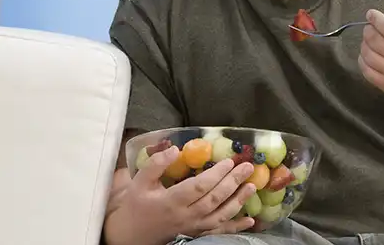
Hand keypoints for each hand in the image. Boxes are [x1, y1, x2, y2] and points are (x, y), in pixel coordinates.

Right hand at [103, 145, 256, 244]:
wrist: (132, 234)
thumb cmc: (136, 205)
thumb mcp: (140, 181)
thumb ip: (156, 164)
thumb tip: (175, 149)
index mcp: (171, 201)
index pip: (199, 187)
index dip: (216, 175)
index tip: (228, 161)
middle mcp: (185, 216)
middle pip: (214, 199)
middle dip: (233, 182)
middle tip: (247, 167)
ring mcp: (193, 228)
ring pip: (220, 215)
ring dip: (238, 201)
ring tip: (252, 185)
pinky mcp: (197, 234)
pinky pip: (219, 231)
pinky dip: (236, 227)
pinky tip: (250, 221)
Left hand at [358, 1, 383, 95]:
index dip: (377, 19)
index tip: (372, 14)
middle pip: (376, 40)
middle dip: (369, 30)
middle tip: (371, 27)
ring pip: (368, 54)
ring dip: (365, 43)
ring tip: (371, 40)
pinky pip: (366, 70)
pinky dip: (363, 59)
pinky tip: (370, 53)